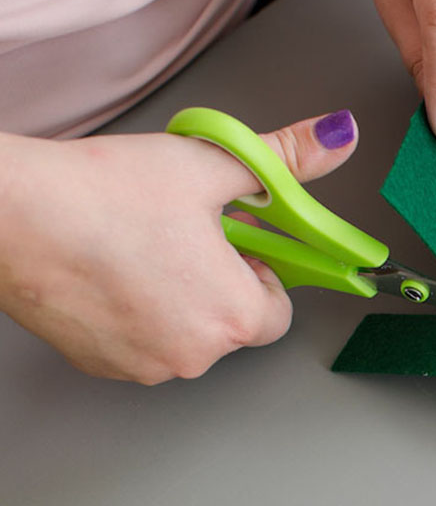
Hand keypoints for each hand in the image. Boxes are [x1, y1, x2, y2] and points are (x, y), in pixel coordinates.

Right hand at [0, 111, 358, 383]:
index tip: (239, 244)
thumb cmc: (99, 194)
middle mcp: (194, 353)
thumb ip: (281, 161)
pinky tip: (111, 270)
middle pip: (231, 324)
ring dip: (176, 298)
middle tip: (184, 237)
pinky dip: (135, 313)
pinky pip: (140, 342)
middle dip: (218, 283)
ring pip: (184, 334)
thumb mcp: (208, 165)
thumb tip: (334, 140)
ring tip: (140, 247)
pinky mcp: (101, 364)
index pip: (278, 311)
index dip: (261, 272)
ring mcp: (145, 365)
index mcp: (233, 314)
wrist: (5, 214)